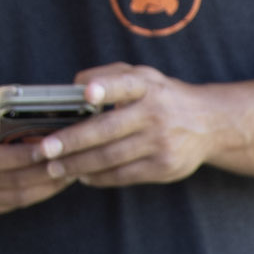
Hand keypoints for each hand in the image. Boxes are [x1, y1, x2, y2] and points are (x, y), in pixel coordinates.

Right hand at [0, 89, 71, 216]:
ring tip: (74, 168)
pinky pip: (18, 203)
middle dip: (46, 171)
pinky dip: (41, 192)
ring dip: (50, 184)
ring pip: (20, 196)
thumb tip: (0, 106)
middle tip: (74, 158)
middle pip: (13, 181)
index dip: (23, 155)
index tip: (50, 146)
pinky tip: (58, 178)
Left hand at [35, 65, 221, 186]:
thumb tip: (74, 87)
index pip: (124, 84)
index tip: (88, 93)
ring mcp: (161, 143)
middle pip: (107, 130)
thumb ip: (109, 75)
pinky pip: (124, 175)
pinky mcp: (165, 166)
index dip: (106, 88)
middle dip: (71, 142)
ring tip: (54, 168)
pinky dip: (99, 177)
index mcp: (146, 86)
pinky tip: (82, 175)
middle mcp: (155, 114)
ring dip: (78, 164)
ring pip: (111, 157)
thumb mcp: (142, 76)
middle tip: (44, 150)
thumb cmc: (163, 97)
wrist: (209, 124)